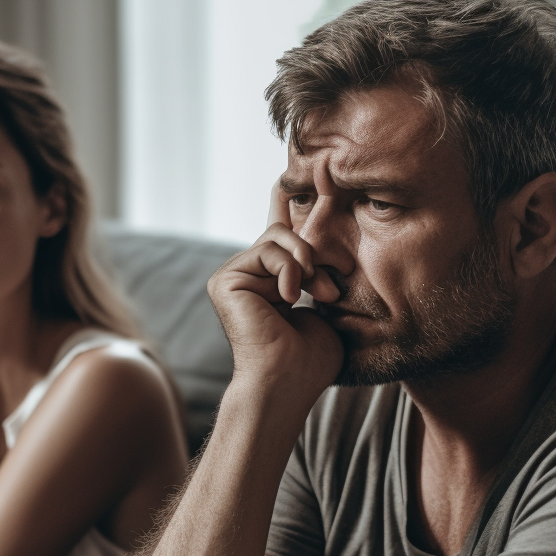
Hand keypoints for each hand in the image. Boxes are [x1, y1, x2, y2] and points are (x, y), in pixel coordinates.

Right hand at [207, 183, 343, 397]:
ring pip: (278, 236)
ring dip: (306, 263)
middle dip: (316, 254)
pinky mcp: (225, 280)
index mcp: (272, 282)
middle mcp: (251, 276)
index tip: (325, 171)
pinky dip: (288, 269)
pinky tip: (288, 298)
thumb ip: (324, 268)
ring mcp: (235, 278)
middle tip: (330, 290)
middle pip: (286, 231)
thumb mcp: (327, 303)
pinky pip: (267, 248)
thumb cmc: (310, 361)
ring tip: (315, 295)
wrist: (286, 383)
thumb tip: (330, 222)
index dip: (299, 200)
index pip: (286, 230)